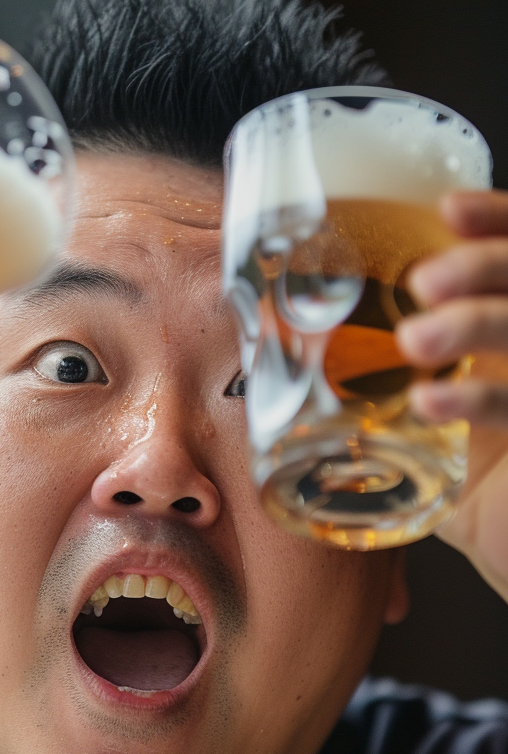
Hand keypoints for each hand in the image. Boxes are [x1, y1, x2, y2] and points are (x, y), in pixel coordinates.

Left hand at [397, 190, 507, 602]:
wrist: (507, 544)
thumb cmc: (466, 477)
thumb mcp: (417, 417)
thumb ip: (365, 376)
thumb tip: (269, 347)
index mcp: (506, 319)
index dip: (494, 218)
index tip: (444, 209)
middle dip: (481, 265)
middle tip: (424, 281)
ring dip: (476, 322)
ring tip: (416, 340)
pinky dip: (480, 398)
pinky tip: (430, 404)